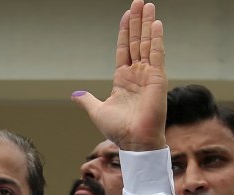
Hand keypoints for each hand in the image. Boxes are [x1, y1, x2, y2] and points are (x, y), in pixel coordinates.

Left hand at [72, 0, 165, 151]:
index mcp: (123, 79)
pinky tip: (156, 23)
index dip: (125, 32)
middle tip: (139, 1)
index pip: (124, 49)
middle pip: (137, 41)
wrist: (133, 141)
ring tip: (147, 5)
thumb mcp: (97, 111)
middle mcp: (137, 73)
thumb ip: (88, 100)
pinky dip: (157, 38)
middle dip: (137, 21)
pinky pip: (157, 54)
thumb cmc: (118, 129)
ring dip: (147, 24)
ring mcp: (148, 74)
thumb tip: (76, 95)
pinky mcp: (157, 78)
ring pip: (147, 43)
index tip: (126, 15)